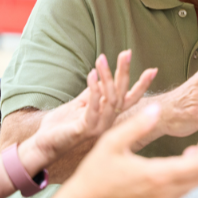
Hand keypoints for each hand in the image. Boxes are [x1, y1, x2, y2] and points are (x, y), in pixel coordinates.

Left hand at [29, 51, 156, 164]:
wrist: (44, 144)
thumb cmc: (62, 125)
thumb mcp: (80, 104)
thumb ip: (93, 92)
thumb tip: (102, 76)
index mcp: (109, 115)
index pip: (130, 98)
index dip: (142, 85)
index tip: (153, 70)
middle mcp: (108, 121)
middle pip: (122, 94)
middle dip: (124, 72)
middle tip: (126, 53)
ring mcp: (99, 126)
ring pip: (110, 99)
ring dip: (107, 77)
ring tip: (101, 60)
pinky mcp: (85, 129)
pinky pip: (93, 107)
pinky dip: (94, 90)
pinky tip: (91, 75)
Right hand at [62, 105, 197, 197]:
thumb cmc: (92, 178)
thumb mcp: (112, 142)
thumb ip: (137, 124)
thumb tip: (155, 109)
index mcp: (156, 175)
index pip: (197, 164)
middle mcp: (161, 192)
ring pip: (189, 188)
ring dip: (195, 171)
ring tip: (191, 154)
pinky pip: (177, 195)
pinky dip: (183, 181)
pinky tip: (172, 169)